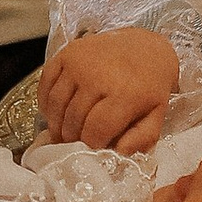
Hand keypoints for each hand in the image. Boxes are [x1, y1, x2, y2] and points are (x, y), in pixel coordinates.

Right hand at [40, 27, 178, 154]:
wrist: (145, 47)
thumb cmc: (149, 86)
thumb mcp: (155, 116)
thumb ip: (140, 140)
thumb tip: (117, 155)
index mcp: (125, 94)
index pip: (95, 131)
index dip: (90, 146)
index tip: (91, 150)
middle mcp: (98, 75)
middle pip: (73, 119)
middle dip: (72, 138)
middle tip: (74, 145)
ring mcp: (79, 63)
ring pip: (56, 104)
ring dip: (56, 124)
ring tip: (62, 134)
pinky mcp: (67, 53)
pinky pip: (45, 84)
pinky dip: (45, 103)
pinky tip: (54, 113)